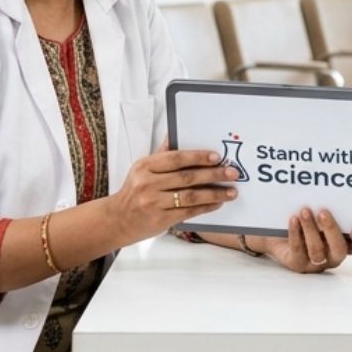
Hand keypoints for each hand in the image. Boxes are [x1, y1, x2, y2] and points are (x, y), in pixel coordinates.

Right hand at [105, 147, 238, 242]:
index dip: (197, 157)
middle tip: (232, 172)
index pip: (175, 158)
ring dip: (214, 194)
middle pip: (187, 177)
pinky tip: (217, 203)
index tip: (216, 157)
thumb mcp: (142, 169)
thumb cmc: (135, 191)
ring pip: (190, 196)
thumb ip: (162, 153)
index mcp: (145, 166)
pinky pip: (188, 211)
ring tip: (231, 191)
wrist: (118, 219)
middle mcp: (148, 184)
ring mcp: (154, 203)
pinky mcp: (160, 219)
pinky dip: (205, 207)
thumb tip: (174, 132)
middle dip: (213, 174)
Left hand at [254, 207, 351, 273]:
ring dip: (311, 229)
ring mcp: (316, 263)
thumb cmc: (306, 219)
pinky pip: (298, 250)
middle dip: (332, 230)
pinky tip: (293, 219)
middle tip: (323, 212)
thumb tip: (333, 187)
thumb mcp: (320, 213)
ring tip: (304, 211)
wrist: (277, 234)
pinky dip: (295, 233)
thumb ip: (331, 206)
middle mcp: (333, 256)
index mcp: (345, 244)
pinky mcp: (297, 264)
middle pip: (339, 250)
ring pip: (317, 251)